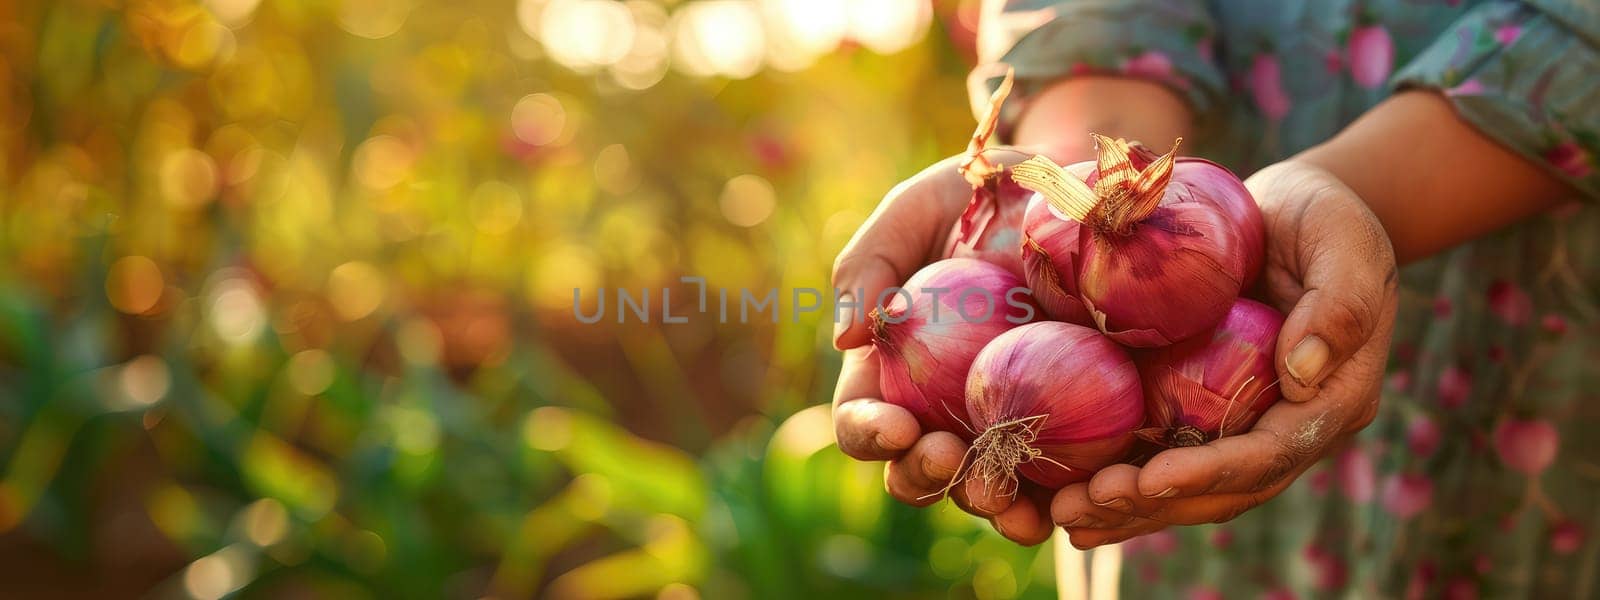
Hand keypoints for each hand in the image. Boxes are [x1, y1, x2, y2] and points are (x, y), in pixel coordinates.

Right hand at [831, 149, 1055, 545]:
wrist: (1071, 187)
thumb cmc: (977, 195)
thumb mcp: (914, 211)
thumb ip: (868, 265)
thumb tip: (846, 337)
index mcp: (892, 369)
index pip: (862, 418)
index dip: (868, 432)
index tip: (894, 425)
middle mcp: (942, 410)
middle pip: (916, 471)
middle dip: (925, 477)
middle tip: (949, 457)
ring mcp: (1005, 423)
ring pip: (985, 491)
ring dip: (990, 505)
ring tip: (1007, 500)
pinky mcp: (1071, 427)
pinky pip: (1061, 482)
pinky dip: (1061, 502)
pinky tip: (1074, 503)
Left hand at [1050, 159, 1398, 548]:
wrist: (1294, 212)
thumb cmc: (1327, 218)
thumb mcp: (1346, 244)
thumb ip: (1338, 304)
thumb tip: (1302, 371)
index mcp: (1332, 400)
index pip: (1269, 454)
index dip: (1210, 472)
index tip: (1150, 479)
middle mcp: (1288, 427)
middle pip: (1221, 489)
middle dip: (1151, 504)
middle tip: (1082, 509)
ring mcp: (1245, 422)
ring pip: (1187, 486)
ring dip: (1125, 507)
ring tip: (1062, 515)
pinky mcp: (1205, 407)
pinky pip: (1161, 451)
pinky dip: (1118, 479)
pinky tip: (1063, 493)